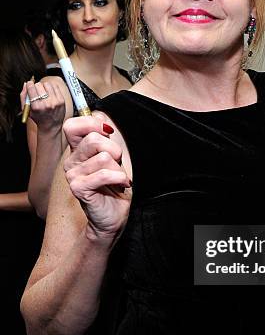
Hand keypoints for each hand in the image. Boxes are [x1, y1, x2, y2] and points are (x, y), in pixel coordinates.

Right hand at [21, 78, 65, 131]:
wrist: (51, 126)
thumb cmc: (38, 118)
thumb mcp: (27, 110)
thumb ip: (23, 96)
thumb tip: (26, 84)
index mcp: (36, 106)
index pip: (31, 88)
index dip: (29, 85)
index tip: (29, 85)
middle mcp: (46, 104)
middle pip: (39, 85)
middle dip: (36, 87)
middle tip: (37, 92)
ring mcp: (55, 102)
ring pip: (47, 84)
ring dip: (44, 86)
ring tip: (43, 93)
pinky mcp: (61, 100)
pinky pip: (56, 87)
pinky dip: (51, 88)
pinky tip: (49, 93)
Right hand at [63, 114, 131, 238]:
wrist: (113, 215)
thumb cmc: (114, 186)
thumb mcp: (112, 157)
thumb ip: (104, 138)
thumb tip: (102, 119)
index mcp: (78, 151)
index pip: (72, 125)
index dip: (92, 124)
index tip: (107, 133)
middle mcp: (72, 161)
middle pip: (93, 139)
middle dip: (114, 150)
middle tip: (117, 164)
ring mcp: (73, 175)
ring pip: (103, 157)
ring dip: (118, 168)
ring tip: (117, 178)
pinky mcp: (78, 188)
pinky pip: (104, 174)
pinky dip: (119, 178)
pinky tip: (121, 184)